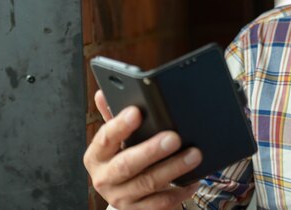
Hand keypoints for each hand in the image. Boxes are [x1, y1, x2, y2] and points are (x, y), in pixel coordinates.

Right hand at [83, 90, 202, 208]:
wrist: (123, 195)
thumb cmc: (121, 158)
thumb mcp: (114, 140)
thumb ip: (112, 117)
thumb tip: (102, 91)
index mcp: (97, 155)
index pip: (105, 138)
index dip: (120, 126)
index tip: (136, 112)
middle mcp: (105, 178)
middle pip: (127, 165)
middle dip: (151, 151)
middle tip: (174, 137)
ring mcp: (121, 198)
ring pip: (148, 183)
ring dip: (173, 168)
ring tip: (194, 155)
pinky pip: (161, 203)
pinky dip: (179, 191)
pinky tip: (193, 180)